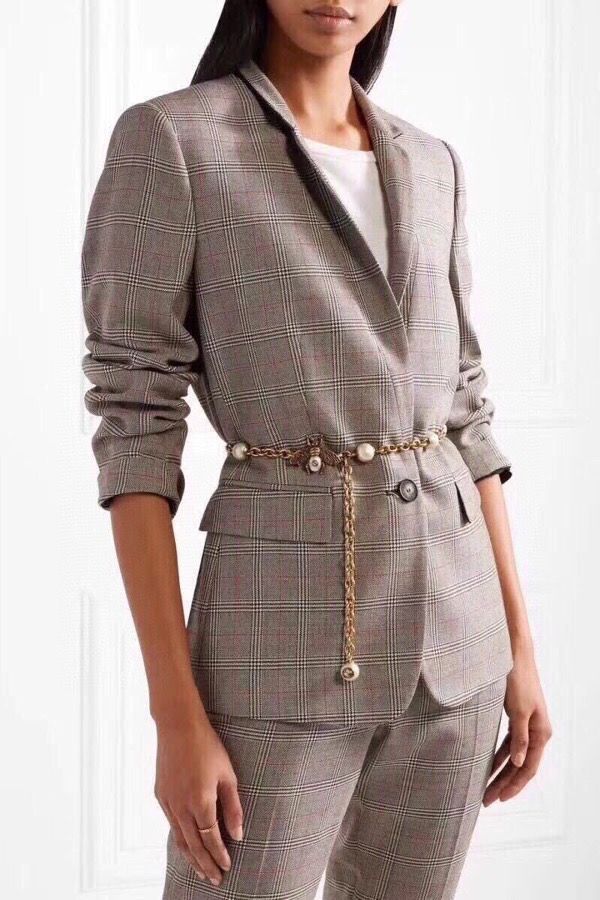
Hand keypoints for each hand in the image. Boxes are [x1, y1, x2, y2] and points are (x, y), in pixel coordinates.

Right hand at [154, 711, 243, 885]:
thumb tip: (237, 835)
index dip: (219, 855)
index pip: (211, 839)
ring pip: (179, 839)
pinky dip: (180, 839)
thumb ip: (232, 807)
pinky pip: (171, 824)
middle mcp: (181, 806)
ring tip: (201, 871)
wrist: (178, 726)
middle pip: (194, 845)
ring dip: (191, 857)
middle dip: (205, 865)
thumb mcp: (228, 775)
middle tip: (215, 879)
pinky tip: (187, 845)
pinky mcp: (160, 795)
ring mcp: (168, 802)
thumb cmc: (207, 746)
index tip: (227, 866)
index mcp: (200, 801)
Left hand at [483, 644, 551, 805]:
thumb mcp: (518, 710)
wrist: (514, 654)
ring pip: (512, 756)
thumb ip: (519, 737)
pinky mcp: (515, 717)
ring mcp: (526, 724)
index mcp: (541, 732)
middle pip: (520, 766)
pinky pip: (507, 743)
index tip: (499, 798)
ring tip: (483, 788)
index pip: (529, 768)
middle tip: (486, 800)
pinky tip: (486, 764)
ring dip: (498, 771)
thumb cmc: (518, 678)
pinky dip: (497, 755)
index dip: (515, 785)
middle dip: (503, 783)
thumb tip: (520, 764)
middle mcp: (536, 731)